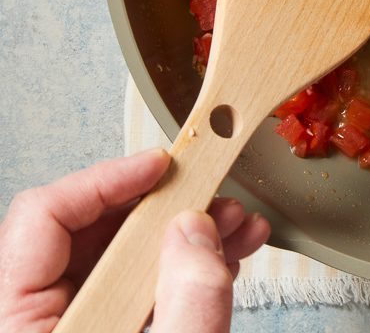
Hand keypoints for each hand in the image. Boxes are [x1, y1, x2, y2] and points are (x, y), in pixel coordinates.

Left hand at [0, 149, 270, 332]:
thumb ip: (187, 300)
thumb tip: (196, 230)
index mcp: (20, 323)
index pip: (44, 217)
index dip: (107, 179)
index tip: (163, 166)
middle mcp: (36, 318)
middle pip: (89, 228)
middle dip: (165, 207)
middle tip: (212, 194)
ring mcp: (73, 324)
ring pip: (120, 253)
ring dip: (185, 232)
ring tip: (235, 226)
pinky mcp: (103, 330)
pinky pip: (137, 283)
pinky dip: (183, 264)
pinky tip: (225, 255)